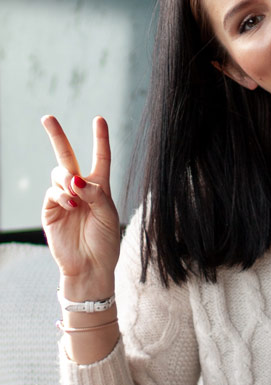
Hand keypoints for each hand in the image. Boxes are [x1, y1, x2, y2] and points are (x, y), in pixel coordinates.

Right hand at [41, 116, 120, 290]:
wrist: (90, 267)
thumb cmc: (105, 242)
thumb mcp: (108, 214)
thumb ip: (95, 193)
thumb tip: (76, 179)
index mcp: (100, 187)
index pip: (100, 158)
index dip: (100, 139)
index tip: (99, 119)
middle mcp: (80, 189)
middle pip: (66, 156)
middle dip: (57, 136)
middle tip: (47, 117)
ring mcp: (63, 198)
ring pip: (59, 174)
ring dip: (67, 180)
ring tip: (76, 196)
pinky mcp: (50, 210)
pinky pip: (52, 192)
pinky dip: (62, 195)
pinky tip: (71, 205)